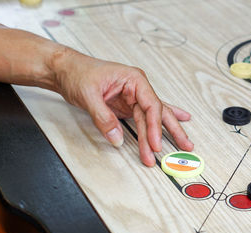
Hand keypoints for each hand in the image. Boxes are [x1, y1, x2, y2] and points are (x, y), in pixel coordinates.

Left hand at [52, 49, 193, 165]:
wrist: (65, 70)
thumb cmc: (78, 73)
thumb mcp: (89, 95)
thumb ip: (104, 118)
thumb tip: (117, 137)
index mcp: (133, 79)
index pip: (151, 105)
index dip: (155, 127)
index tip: (156, 144)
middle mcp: (137, 88)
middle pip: (159, 112)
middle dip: (172, 129)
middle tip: (185, 145)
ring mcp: (133, 97)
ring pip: (153, 117)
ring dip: (164, 133)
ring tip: (183, 143)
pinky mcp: (127, 105)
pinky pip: (146, 117)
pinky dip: (158, 124)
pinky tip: (177, 121)